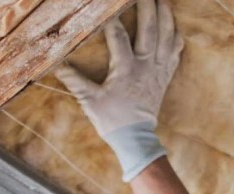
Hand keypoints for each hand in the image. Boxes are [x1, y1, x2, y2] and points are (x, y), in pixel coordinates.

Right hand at [55, 0, 182, 180]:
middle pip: (150, 30)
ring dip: (166, 18)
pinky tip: (174, 27)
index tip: (109, 6)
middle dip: (147, 8)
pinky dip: (176, 38)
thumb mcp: (90, 101)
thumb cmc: (112, 120)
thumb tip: (57, 66)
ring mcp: (158, 71)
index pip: (119, 37)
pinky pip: (176, 53)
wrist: (136, 139)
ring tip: (161, 1)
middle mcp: (146, 66)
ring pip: (167, 38)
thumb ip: (75, 81)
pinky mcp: (165, 77)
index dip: (113, 20)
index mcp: (126, 69)